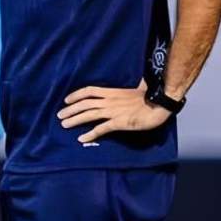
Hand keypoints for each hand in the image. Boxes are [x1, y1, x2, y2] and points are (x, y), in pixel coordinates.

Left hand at [56, 80, 172, 143]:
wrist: (161, 103)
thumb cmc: (153, 96)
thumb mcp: (139, 88)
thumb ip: (134, 86)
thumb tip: (140, 82)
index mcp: (112, 92)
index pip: (89, 91)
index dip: (76, 95)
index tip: (66, 100)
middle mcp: (109, 101)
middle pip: (85, 103)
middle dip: (70, 109)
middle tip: (59, 115)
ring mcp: (113, 112)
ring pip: (89, 115)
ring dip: (75, 119)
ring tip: (64, 124)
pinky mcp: (119, 123)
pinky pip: (101, 129)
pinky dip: (90, 133)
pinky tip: (82, 138)